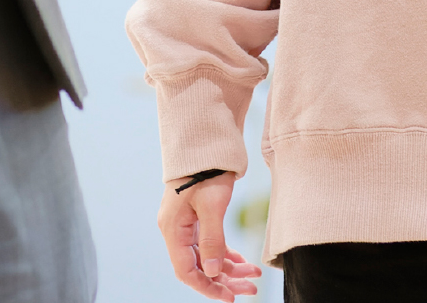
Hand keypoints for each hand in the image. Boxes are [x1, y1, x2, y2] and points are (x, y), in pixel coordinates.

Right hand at [158, 174, 260, 299]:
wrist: (205, 140)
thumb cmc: (206, 169)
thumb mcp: (212, 205)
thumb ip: (212, 240)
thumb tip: (213, 273)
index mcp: (173, 229)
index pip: (187, 271)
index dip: (208, 287)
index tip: (230, 297)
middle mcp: (176, 229)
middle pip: (199, 266)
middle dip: (225, 280)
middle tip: (251, 289)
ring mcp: (186, 223)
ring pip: (207, 256)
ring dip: (230, 268)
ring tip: (254, 275)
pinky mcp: (197, 216)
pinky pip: (210, 243)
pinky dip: (226, 253)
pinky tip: (242, 261)